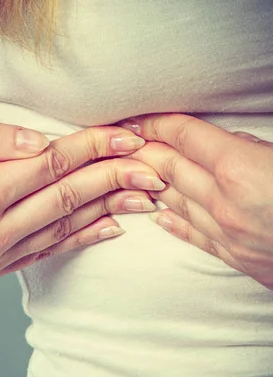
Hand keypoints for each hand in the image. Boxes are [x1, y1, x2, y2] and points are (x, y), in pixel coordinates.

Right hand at [0, 117, 163, 285]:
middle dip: (114, 177)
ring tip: (146, 197)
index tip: (126, 134)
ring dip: (106, 211)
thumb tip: (40, 141)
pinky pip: (39, 255)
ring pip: (60, 231)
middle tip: (154, 165)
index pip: (50, 165)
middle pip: (65, 199)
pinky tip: (105, 230)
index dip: (93, 146)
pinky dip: (75, 239)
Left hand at [119, 113, 272, 289]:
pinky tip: (158, 214)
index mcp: (243, 170)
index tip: (135, 117)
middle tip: (119, 139)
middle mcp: (226, 203)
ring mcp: (228, 234)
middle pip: (170, 167)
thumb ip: (259, 148)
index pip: (184, 137)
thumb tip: (233, 143)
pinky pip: (194, 235)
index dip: (156, 123)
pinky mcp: (237, 258)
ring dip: (149, 183)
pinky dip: (173, 221)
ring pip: (175, 201)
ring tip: (127, 170)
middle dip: (141, 149)